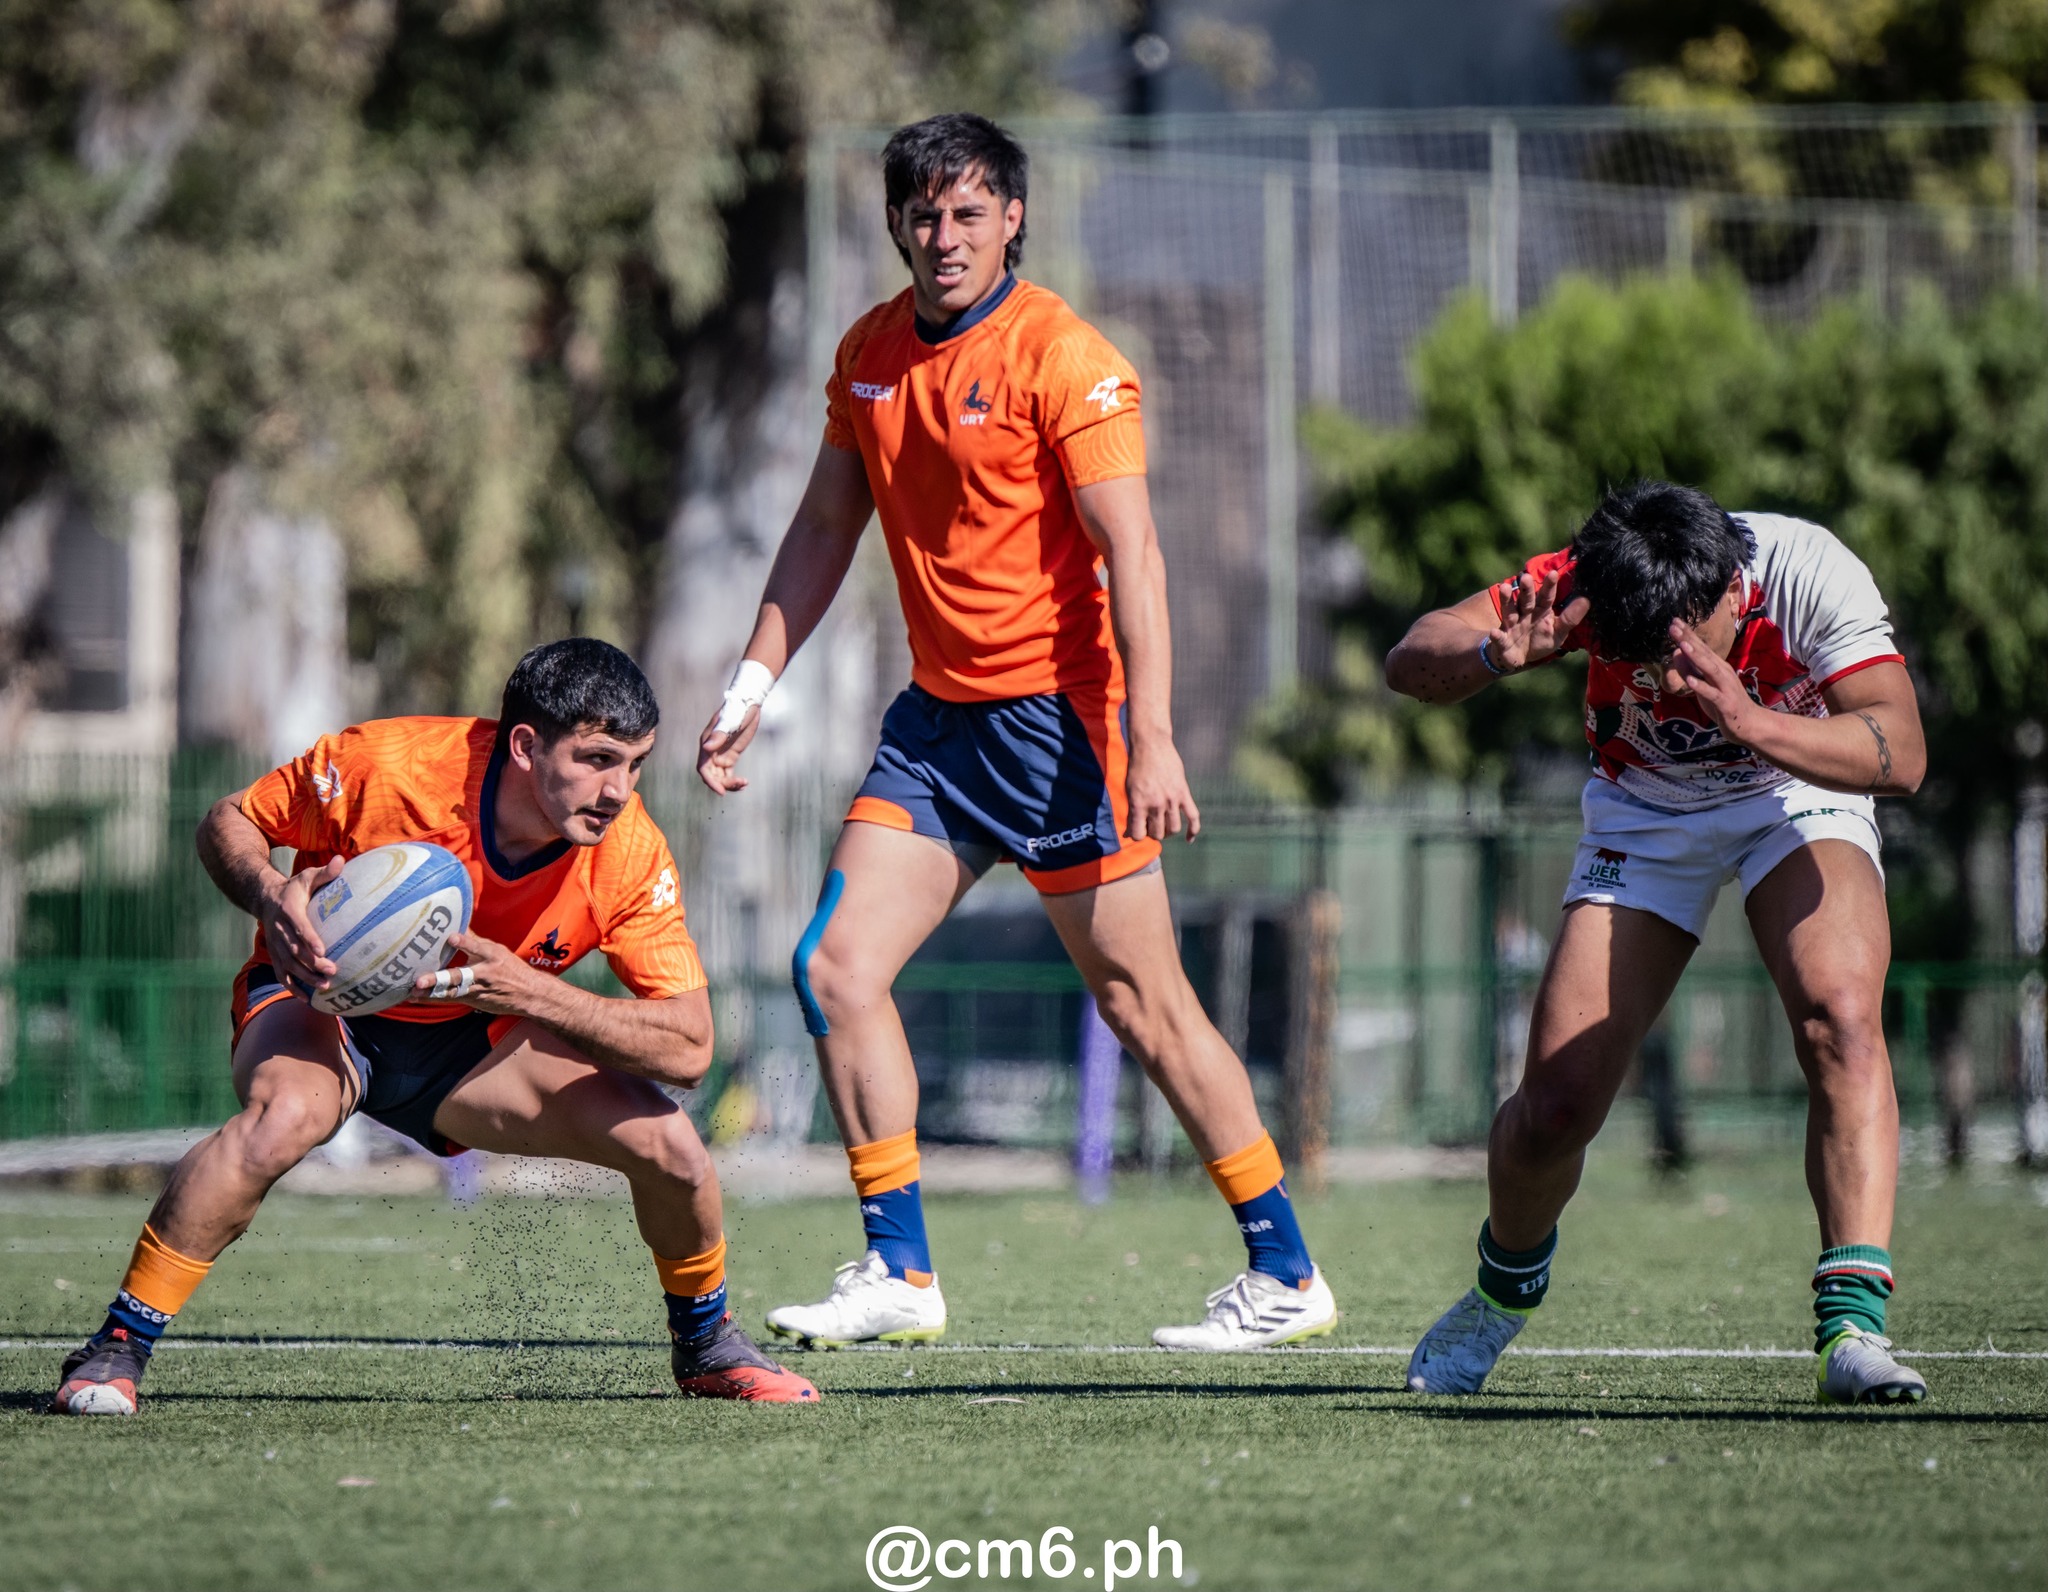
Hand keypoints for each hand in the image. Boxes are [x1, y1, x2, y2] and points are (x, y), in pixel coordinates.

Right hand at [262, 856, 342, 995]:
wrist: (265, 899)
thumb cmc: (294, 888)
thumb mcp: (307, 877)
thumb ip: (325, 873)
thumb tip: (342, 861)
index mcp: (288, 911)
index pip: (299, 926)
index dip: (309, 938)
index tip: (323, 950)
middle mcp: (278, 930)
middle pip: (294, 950)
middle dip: (311, 963)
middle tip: (332, 971)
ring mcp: (275, 945)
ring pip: (288, 965)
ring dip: (305, 978)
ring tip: (325, 986)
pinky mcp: (274, 955)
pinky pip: (280, 974)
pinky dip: (291, 987)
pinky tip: (306, 999)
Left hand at [411, 931, 540, 1015]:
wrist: (529, 994)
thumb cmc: (510, 968)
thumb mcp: (498, 950)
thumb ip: (476, 941)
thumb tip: (459, 922)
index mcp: (492, 956)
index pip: (477, 947)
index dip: (464, 942)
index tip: (451, 937)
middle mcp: (483, 973)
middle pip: (458, 976)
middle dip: (438, 979)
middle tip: (419, 980)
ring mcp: (477, 990)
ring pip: (450, 992)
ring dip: (430, 993)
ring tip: (412, 992)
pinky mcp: (473, 1001)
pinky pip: (450, 1000)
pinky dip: (433, 999)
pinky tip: (417, 998)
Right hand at [696, 704, 759, 794]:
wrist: (748, 703)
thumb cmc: (737, 709)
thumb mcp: (730, 721)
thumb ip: (718, 735)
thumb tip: (706, 748)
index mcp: (707, 743)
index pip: (703, 768)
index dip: (710, 781)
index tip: (721, 791)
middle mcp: (711, 751)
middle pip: (711, 775)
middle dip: (722, 784)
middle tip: (739, 784)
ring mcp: (720, 754)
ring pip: (720, 776)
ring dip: (729, 784)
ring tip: (744, 783)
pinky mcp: (731, 756)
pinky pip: (728, 773)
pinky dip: (734, 780)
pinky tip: (744, 784)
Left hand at [1125, 735, 1200, 842]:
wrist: (1151, 745)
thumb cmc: (1136, 767)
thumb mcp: (1129, 789)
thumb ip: (1131, 812)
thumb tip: (1128, 834)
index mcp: (1139, 803)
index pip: (1138, 834)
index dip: (1136, 835)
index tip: (1136, 830)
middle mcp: (1156, 804)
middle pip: (1157, 834)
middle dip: (1152, 833)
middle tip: (1149, 825)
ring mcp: (1172, 799)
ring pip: (1173, 829)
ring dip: (1167, 831)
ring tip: (1163, 825)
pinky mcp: (1183, 793)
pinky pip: (1193, 817)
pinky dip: (1192, 831)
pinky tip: (1188, 839)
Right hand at [1488, 568, 1589, 671]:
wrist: (1519, 657)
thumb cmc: (1540, 640)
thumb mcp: (1559, 632)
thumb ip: (1570, 618)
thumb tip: (1586, 600)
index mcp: (1541, 611)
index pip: (1546, 596)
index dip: (1549, 586)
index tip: (1553, 573)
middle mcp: (1525, 614)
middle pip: (1526, 600)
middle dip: (1526, 589)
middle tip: (1526, 577)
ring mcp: (1511, 625)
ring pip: (1509, 611)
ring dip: (1506, 600)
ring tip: (1504, 587)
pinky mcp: (1502, 640)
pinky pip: (1499, 638)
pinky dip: (1496, 636)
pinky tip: (1495, 633)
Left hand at [1663, 618, 1760, 739]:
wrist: (1749, 724)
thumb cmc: (1724, 703)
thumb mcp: (1703, 685)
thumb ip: (1690, 669)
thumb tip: (1676, 652)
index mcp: (1717, 667)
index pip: (1700, 647)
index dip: (1687, 634)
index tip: (1674, 621)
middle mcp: (1722, 673)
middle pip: (1704, 653)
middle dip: (1689, 639)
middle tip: (1674, 625)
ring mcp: (1725, 687)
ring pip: (1710, 669)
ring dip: (1696, 657)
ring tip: (1683, 645)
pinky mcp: (1726, 703)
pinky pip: (1712, 694)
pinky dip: (1701, 686)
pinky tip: (1690, 680)